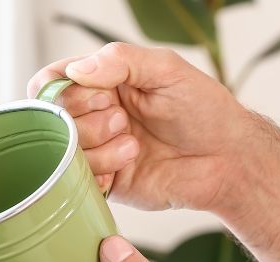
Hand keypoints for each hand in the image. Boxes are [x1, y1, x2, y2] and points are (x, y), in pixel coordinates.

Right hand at [28, 43, 243, 213]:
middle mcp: (94, 116)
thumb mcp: (166, 69)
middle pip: (54, 119)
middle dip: (88, 119)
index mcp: (103, 83)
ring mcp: (98, 151)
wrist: (227, 158)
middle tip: (124, 120)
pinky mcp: (107, 183)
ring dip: (99, 146)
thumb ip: (120, 60)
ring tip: (134, 144)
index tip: (99, 95)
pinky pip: (80, 180)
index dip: (64, 90)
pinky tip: (130, 163)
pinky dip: (102, 170)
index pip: (52, 82)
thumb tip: (76, 70)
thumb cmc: (204, 110)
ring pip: (64, 151)